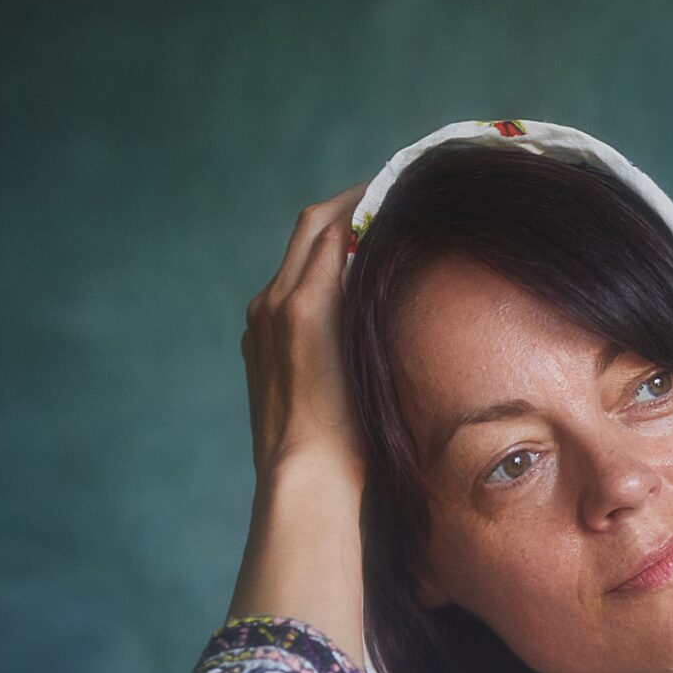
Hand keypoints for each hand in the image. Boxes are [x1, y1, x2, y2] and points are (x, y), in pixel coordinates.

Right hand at [227, 189, 368, 647]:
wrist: (303, 483)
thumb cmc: (328, 468)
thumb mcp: (335, 415)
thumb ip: (350, 382)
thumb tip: (393, 382)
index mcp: (269, 333)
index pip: (306, 263)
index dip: (343, 235)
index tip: (383, 225)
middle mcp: (267, 309)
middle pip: (308, 231)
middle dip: (353, 206)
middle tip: (400, 191)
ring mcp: (280, 305)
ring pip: (319, 228)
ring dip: (362, 204)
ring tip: (405, 189)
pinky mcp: (301, 310)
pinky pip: (334, 239)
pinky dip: (363, 215)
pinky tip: (398, 202)